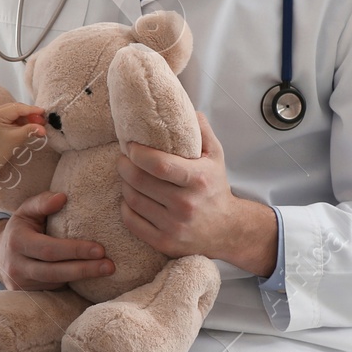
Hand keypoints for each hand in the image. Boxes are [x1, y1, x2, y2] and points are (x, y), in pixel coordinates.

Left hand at [0, 102, 46, 165]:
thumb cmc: (2, 148)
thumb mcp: (18, 137)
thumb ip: (31, 130)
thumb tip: (44, 129)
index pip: (17, 108)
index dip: (32, 110)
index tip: (44, 112)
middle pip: (18, 108)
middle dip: (31, 114)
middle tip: (43, 121)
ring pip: (18, 110)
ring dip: (28, 117)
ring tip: (39, 124)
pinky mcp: (0, 115)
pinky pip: (15, 114)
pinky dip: (23, 119)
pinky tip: (31, 124)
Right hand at [0, 191, 112, 290]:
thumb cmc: (21, 228)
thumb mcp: (26, 210)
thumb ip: (42, 202)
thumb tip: (62, 197)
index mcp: (16, 241)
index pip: (48, 249)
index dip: (74, 250)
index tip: (100, 249)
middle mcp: (16, 266)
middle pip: (54, 271)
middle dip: (84, 269)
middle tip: (110, 266)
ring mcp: (21, 284)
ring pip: (56, 283)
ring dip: (83, 278)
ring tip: (107, 271)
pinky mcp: (28, 296)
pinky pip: (54, 290)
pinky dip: (74, 285)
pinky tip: (93, 280)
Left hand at [117, 112, 277, 274]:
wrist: (228, 231)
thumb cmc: (215, 188)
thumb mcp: (216, 157)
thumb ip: (201, 131)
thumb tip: (186, 109)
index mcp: (198, 180)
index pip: (159, 165)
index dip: (138, 153)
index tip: (130, 146)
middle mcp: (185, 205)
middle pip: (140, 182)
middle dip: (125, 166)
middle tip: (123, 159)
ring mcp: (173, 226)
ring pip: (133, 200)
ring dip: (125, 185)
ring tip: (128, 176)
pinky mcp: (164, 243)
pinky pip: (131, 221)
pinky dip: (126, 206)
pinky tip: (130, 197)